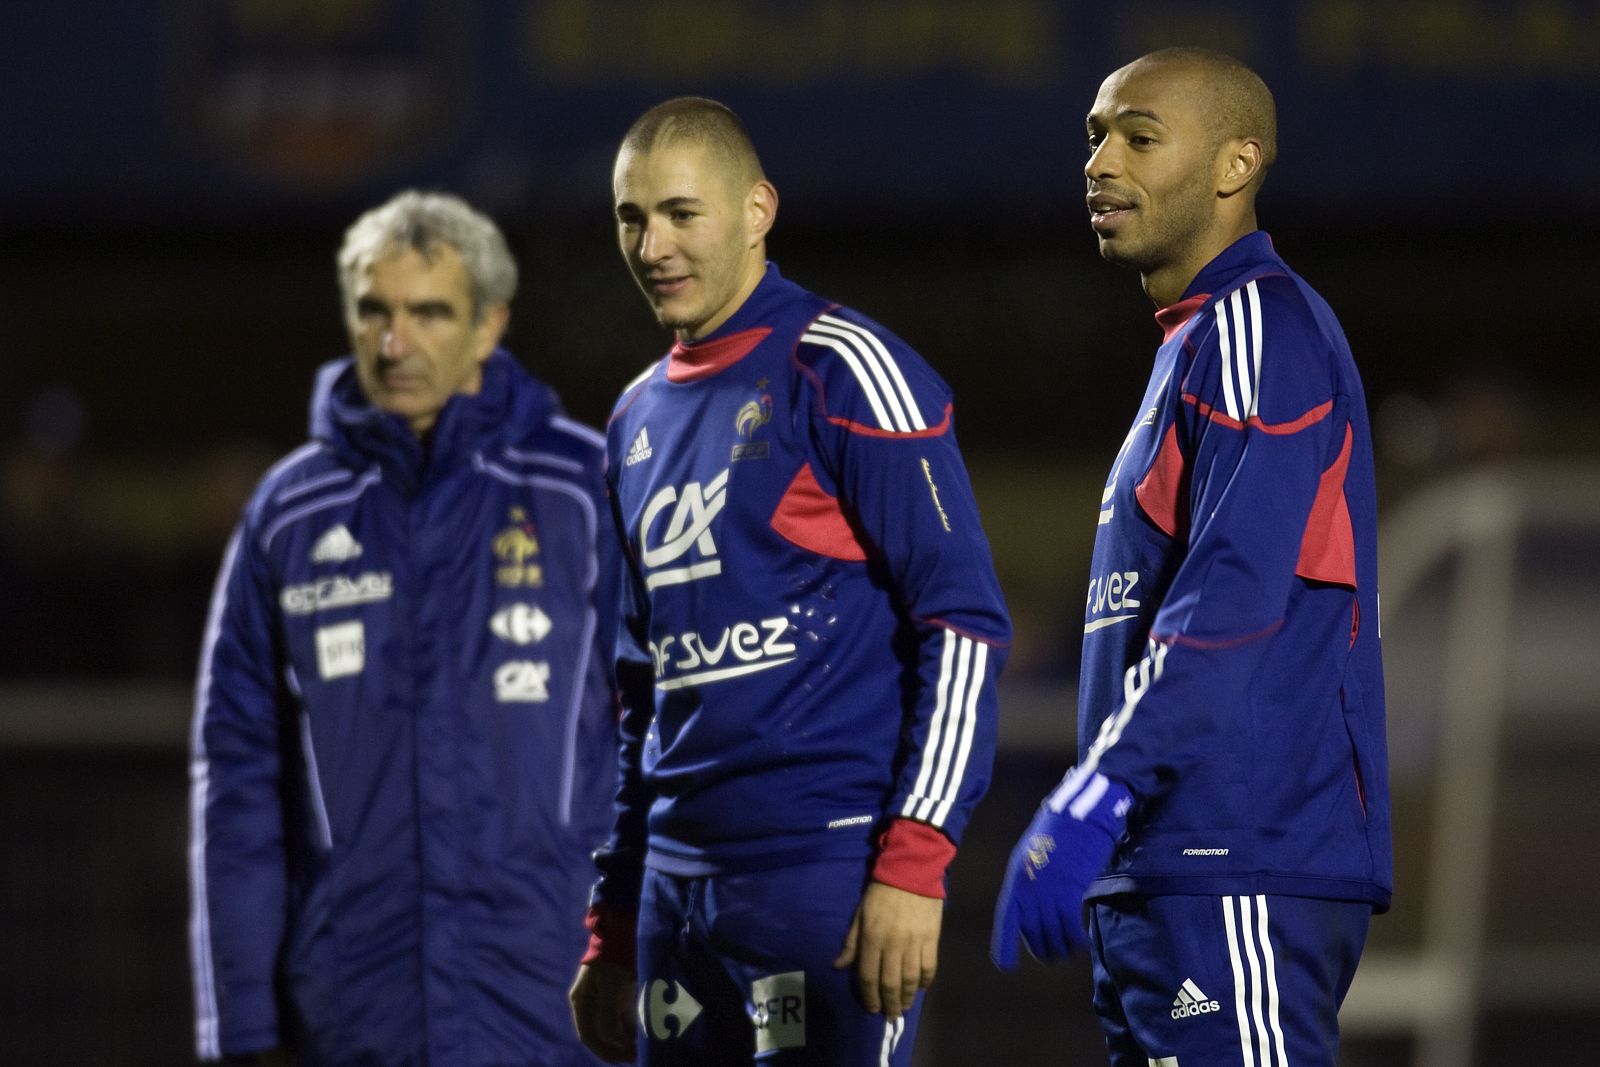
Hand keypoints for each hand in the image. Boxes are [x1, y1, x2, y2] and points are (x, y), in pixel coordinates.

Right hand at [569, 960, 636, 1063]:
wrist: (621, 932)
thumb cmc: (612, 960)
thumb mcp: (610, 989)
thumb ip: (608, 1015)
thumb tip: (611, 1038)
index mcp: (582, 1002)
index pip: (588, 1035)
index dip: (604, 1051)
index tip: (621, 1060)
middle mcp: (590, 1003)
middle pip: (602, 1033)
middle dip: (617, 1047)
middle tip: (636, 1057)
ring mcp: (604, 997)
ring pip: (614, 1026)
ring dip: (626, 1038)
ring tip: (642, 1048)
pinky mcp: (618, 992)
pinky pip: (623, 1016)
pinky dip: (631, 1026)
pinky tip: (643, 1034)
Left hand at [833, 880, 942, 1017]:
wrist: (911, 870)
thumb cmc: (881, 892)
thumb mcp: (859, 914)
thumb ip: (851, 943)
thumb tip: (838, 966)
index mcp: (872, 938)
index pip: (867, 975)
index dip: (868, 995)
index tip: (871, 1007)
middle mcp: (892, 944)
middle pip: (890, 982)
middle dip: (888, 1003)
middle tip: (889, 1015)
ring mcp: (914, 942)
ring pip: (910, 979)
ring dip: (907, 997)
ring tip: (904, 1007)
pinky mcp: (932, 938)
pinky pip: (930, 966)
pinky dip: (925, 981)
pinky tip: (921, 988)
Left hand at [990, 767, 1131, 968]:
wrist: (1078, 818)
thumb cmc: (1057, 836)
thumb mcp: (1032, 858)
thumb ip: (1029, 886)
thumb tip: (1029, 912)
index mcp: (1016, 881)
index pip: (1006, 919)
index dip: (1004, 944)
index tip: (1004, 966)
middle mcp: (1028, 889)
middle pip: (1031, 931)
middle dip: (1040, 949)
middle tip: (1051, 957)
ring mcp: (1047, 891)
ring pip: (1051, 933)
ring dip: (1059, 948)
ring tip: (1068, 953)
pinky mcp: (1069, 891)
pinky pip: (1069, 927)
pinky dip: (1075, 940)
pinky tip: (1080, 943)